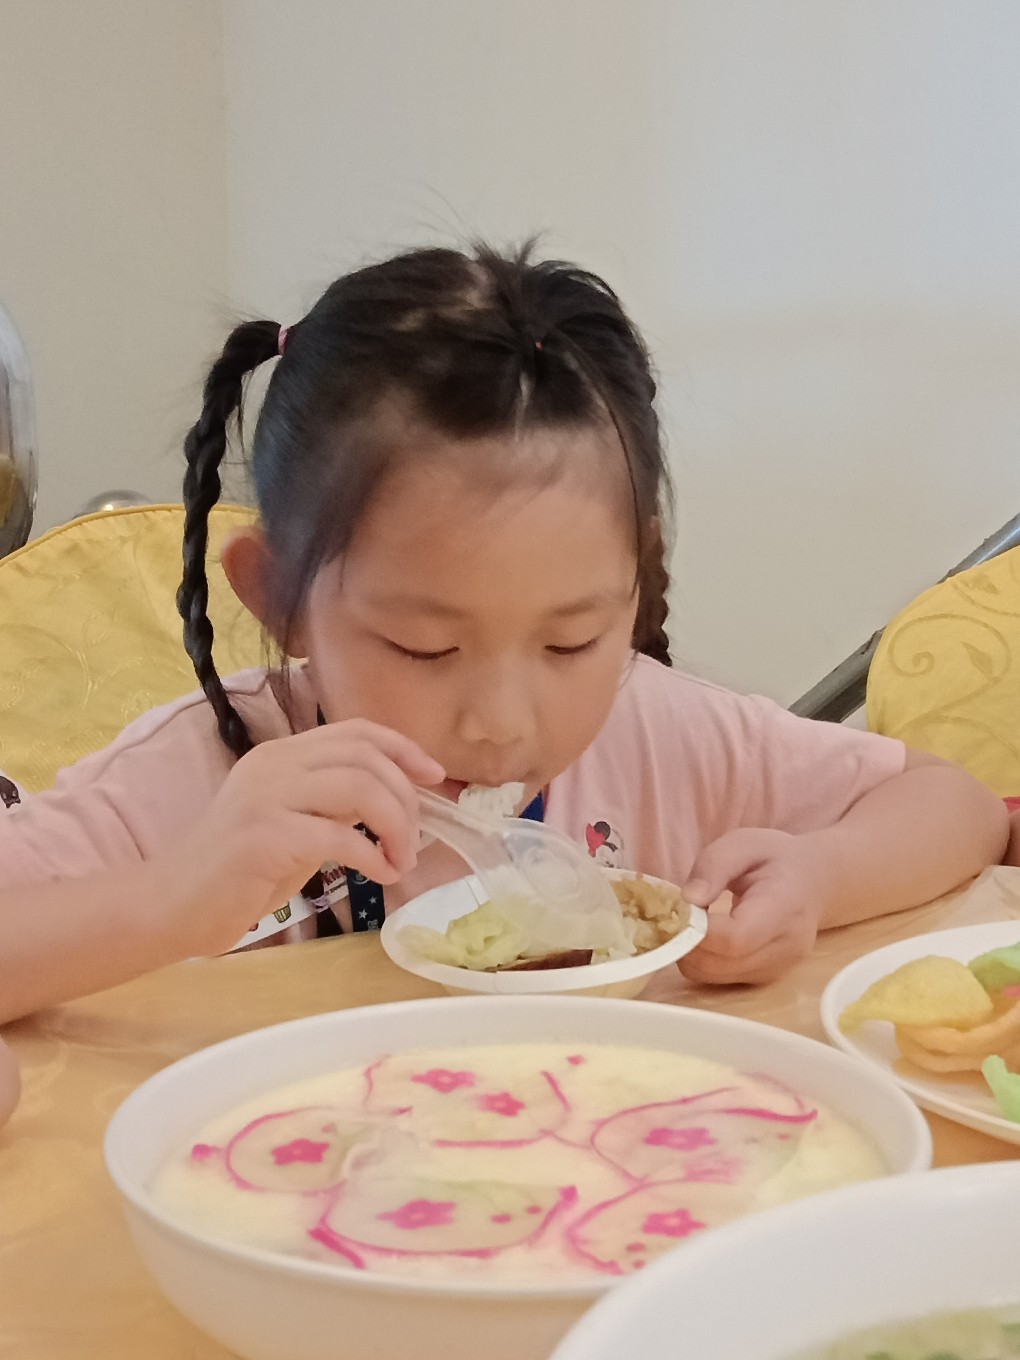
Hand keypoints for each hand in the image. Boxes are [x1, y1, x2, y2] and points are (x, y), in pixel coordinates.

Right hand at [152, 720, 443, 957]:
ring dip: (396, 826)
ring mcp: (268, 797)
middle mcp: (275, 765)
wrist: (172, 904)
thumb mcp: (291, 822)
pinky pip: (341, 836)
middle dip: (406, 798)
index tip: (436, 776)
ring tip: (402, 859)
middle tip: (415, 840)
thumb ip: (332, 803)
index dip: (403, 748)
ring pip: (360, 789)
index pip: (356, 731)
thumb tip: (396, 803)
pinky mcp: (266, 836)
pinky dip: (374, 856)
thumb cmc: (236, 870)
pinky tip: (382, 875)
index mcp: (281, 755)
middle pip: (366, 759)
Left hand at [679, 828, 830, 984]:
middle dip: (687, 941)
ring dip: (690, 953)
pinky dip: (701, 960)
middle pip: (722, 963)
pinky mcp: (765, 978)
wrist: (813, 883)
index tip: (680, 908)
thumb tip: (688, 899)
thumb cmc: (776, 859)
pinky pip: (720, 979)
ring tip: (690, 922)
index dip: (699, 930)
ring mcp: (777, 968)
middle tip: (677, 913)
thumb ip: (713, 866)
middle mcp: (785, 947)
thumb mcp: (743, 844)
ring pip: (715, 976)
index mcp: (784, 908)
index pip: (736, 938)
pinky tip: (703, 936)